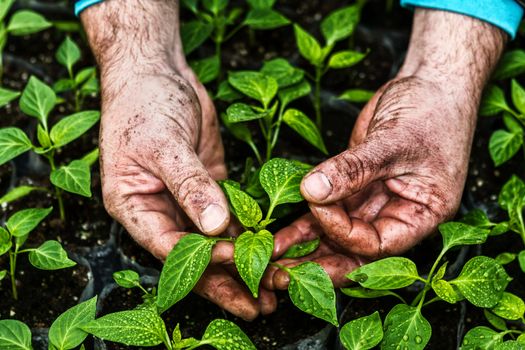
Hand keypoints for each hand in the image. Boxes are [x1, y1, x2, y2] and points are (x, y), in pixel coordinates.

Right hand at [81, 0, 275, 319]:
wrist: (156, 72)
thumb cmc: (145, 104)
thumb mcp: (164, 144)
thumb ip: (189, 184)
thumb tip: (215, 226)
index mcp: (132, 206)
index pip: (167, 245)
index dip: (200, 259)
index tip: (234, 263)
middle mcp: (159, 210)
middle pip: (193, 255)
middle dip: (224, 280)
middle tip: (259, 304)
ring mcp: (185, 201)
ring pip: (213, 242)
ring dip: (241, 265)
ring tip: (272, 290)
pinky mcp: (209, 189)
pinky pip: (229, 219)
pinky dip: (247, 236)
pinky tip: (269, 253)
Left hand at [264, 9, 505, 289]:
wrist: (430, 85)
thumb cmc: (430, 111)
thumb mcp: (395, 141)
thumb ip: (354, 168)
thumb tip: (312, 189)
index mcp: (420, 216)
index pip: (376, 243)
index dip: (342, 231)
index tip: (317, 203)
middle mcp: (395, 216)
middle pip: (353, 252)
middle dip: (317, 263)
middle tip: (279, 273)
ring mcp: (373, 203)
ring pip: (335, 235)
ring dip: (304, 248)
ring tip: (271, 257)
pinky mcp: (353, 188)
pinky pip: (327, 211)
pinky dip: (304, 224)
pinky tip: (279, 237)